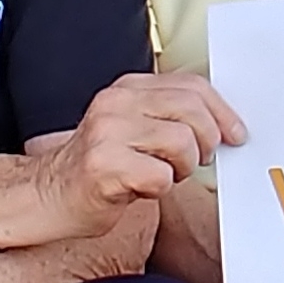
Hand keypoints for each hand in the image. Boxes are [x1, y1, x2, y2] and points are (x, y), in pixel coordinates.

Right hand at [32, 72, 245, 228]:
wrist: (48, 196)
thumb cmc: (100, 169)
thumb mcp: (134, 129)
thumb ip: (170, 117)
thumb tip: (222, 124)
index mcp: (128, 88)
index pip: (191, 85)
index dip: (222, 111)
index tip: (235, 134)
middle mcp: (116, 102)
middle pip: (192, 110)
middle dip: (207, 140)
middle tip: (197, 161)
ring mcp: (108, 132)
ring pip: (181, 142)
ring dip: (181, 168)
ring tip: (161, 174)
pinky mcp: (104, 165)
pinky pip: (160, 176)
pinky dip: (160, 188)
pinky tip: (140, 188)